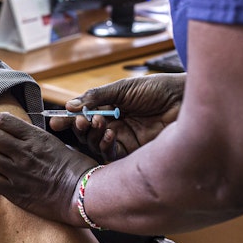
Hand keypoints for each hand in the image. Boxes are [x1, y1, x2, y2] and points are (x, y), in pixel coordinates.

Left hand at [0, 112, 97, 225]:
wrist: (84, 194)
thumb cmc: (76, 169)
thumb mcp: (57, 144)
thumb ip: (36, 139)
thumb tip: (21, 136)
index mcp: (35, 137)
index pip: (2, 120)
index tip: (3, 130)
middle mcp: (24, 152)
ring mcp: (18, 173)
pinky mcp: (16, 193)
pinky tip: (2, 179)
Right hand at [50, 73, 184, 161]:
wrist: (186, 100)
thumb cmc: (159, 89)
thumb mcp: (124, 88)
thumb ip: (97, 97)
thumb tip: (71, 105)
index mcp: (112, 107)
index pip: (84, 116)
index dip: (69, 119)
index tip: (55, 121)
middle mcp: (116, 125)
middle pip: (86, 132)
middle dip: (76, 127)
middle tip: (74, 121)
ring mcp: (125, 139)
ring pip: (96, 144)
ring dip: (90, 135)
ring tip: (94, 122)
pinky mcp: (135, 153)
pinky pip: (112, 154)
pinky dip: (105, 146)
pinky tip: (108, 134)